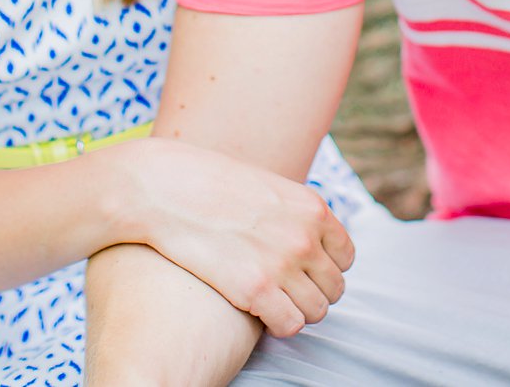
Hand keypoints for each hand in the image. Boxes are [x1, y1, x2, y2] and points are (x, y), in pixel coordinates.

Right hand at [113, 137, 354, 337]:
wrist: (164, 188)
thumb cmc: (208, 184)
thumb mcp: (266, 187)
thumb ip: (293, 214)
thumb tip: (306, 241)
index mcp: (313, 208)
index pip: (346, 257)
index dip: (324, 268)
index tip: (302, 272)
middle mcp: (305, 237)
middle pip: (334, 288)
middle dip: (311, 293)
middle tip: (283, 291)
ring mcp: (282, 264)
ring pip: (316, 311)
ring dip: (296, 311)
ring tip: (271, 303)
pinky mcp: (255, 289)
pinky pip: (290, 325)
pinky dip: (278, 325)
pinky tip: (258, 313)